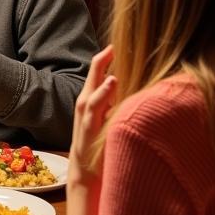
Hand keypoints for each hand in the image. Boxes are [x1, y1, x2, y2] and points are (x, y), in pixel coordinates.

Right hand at [68, 44, 115, 184]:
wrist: (85, 170)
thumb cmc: (98, 143)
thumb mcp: (106, 118)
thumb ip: (114, 102)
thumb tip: (129, 87)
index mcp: (91, 98)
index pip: (97, 71)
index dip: (105, 57)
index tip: (117, 44)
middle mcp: (85, 102)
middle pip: (93, 74)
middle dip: (103, 58)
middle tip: (114, 45)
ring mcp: (86, 114)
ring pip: (94, 89)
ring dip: (102, 74)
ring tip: (112, 60)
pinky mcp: (90, 126)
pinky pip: (97, 107)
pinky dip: (104, 93)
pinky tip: (112, 83)